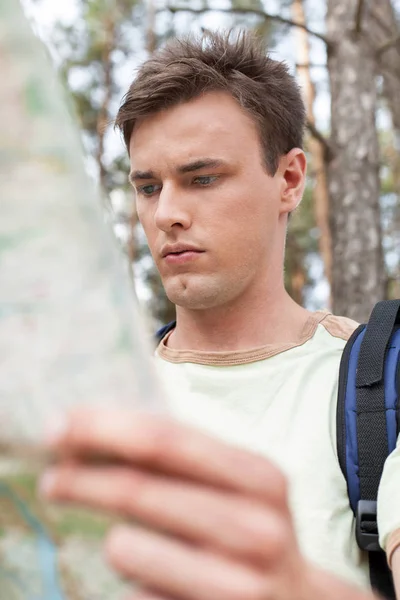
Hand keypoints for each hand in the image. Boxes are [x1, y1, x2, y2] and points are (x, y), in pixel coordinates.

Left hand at [40, 410, 373, 599]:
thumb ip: (179, 457)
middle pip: (137, 490)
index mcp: (259, 476)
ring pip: (125, 548)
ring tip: (139, 545)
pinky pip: (136, 594)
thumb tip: (91, 432)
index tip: (58, 426)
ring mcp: (238, 585)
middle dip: (81, 479)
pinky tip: (166, 584)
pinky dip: (136, 581)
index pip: (164, 439)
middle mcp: (256, 528)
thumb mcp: (235, 485)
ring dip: (118, 542)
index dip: (103, 428)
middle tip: (52, 479)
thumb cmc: (250, 530)